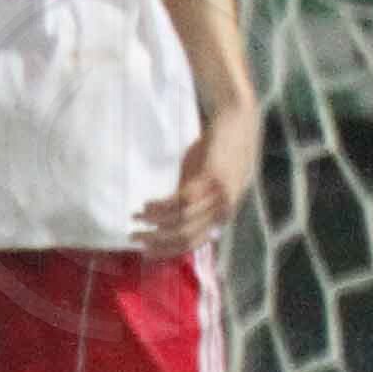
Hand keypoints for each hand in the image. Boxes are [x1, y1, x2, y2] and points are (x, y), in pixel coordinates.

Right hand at [135, 95, 261, 256]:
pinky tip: (146, 205)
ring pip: (182, 221)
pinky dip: (161, 206)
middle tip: (134, 238)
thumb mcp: (206, 181)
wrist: (238, 119)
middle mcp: (224, 208)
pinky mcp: (212, 177)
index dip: (168, 250)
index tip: (145, 252)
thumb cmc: (220, 149)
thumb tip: (166, 219)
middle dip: (157, 241)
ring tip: (135, 219)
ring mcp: (220, 194)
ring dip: (154, 223)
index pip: (195, 242)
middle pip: (186, 236)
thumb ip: (192, 200)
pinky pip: (182, 200)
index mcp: (224, 212)